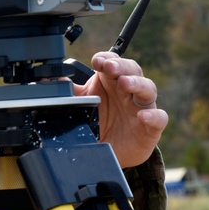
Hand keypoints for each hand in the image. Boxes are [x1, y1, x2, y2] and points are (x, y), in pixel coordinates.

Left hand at [74, 51, 167, 167]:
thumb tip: (49, 80)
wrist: (108, 150)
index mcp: (111, 81)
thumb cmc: (98, 120)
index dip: (106, 58)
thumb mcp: (81, 104)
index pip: (112, 61)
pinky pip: (159, 118)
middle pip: (131, 70)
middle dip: (121, 66)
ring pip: (147, 88)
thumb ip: (68, 92)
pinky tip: (145, 116)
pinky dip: (154, 116)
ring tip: (125, 83)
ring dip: (137, 84)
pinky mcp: (150, 127)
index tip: (97, 61)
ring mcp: (141, 107)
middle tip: (109, 67)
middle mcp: (128, 90)